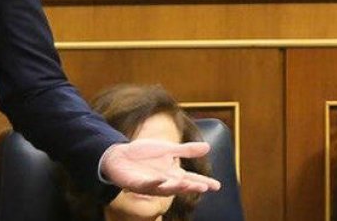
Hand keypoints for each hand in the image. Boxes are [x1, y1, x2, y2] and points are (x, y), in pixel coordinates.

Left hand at [101, 139, 220, 195]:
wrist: (119, 156)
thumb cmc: (143, 154)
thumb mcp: (168, 149)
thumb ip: (186, 150)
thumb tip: (208, 147)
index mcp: (173, 173)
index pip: (192, 178)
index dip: (204, 182)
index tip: (217, 186)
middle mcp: (164, 180)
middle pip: (181, 186)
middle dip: (192, 187)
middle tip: (204, 187)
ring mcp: (151, 183)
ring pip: (166, 189)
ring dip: (176, 187)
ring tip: (187, 183)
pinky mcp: (137, 183)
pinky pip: (146, 185)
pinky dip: (154, 183)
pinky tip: (160, 179)